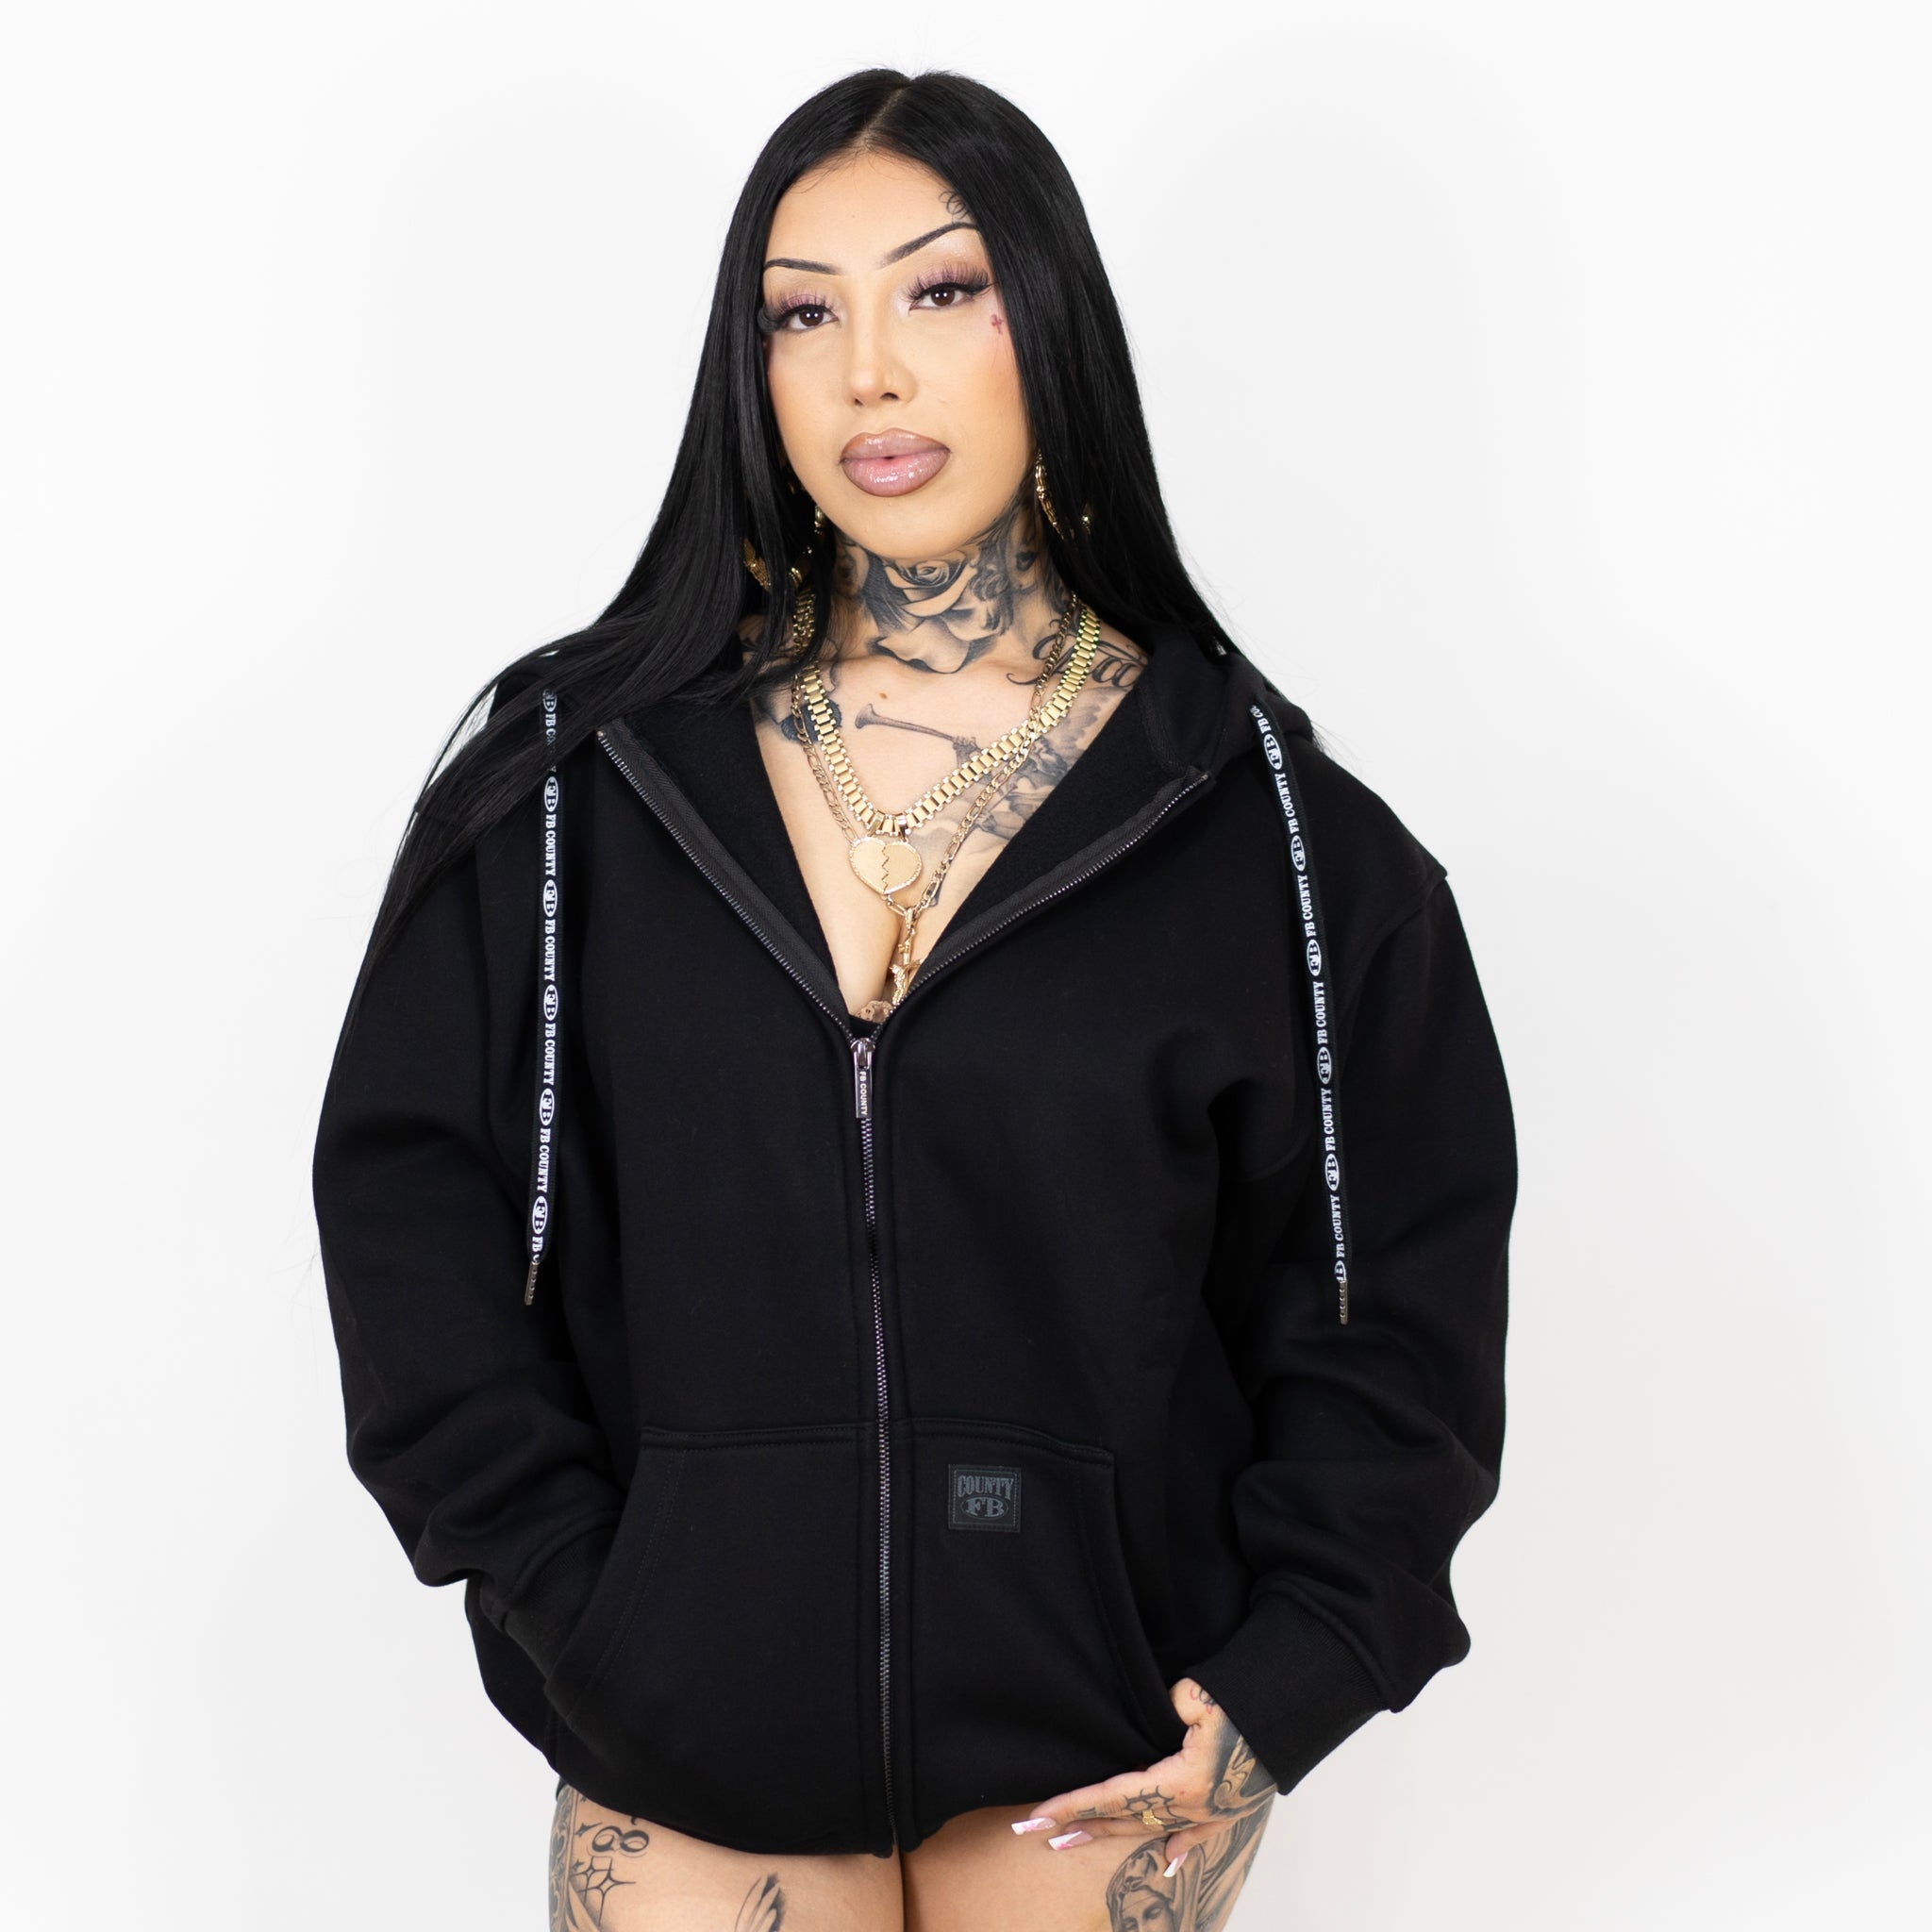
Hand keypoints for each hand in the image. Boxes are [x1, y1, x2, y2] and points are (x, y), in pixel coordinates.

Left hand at [1009, 1677, 1277, 1876]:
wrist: (1293, 1718)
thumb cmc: (1247, 1702)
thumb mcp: (1200, 1698)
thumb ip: (1169, 1708)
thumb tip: (1159, 1716)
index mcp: (1181, 1783)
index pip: (1112, 1796)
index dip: (1073, 1805)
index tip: (1038, 1817)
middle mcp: (1193, 1807)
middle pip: (1126, 1819)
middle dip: (1082, 1826)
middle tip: (1042, 1837)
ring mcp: (1212, 1812)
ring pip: (1152, 1829)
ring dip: (1115, 1834)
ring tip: (1079, 1842)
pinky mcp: (1228, 1807)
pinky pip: (1196, 1834)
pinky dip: (1178, 1847)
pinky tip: (1165, 1863)